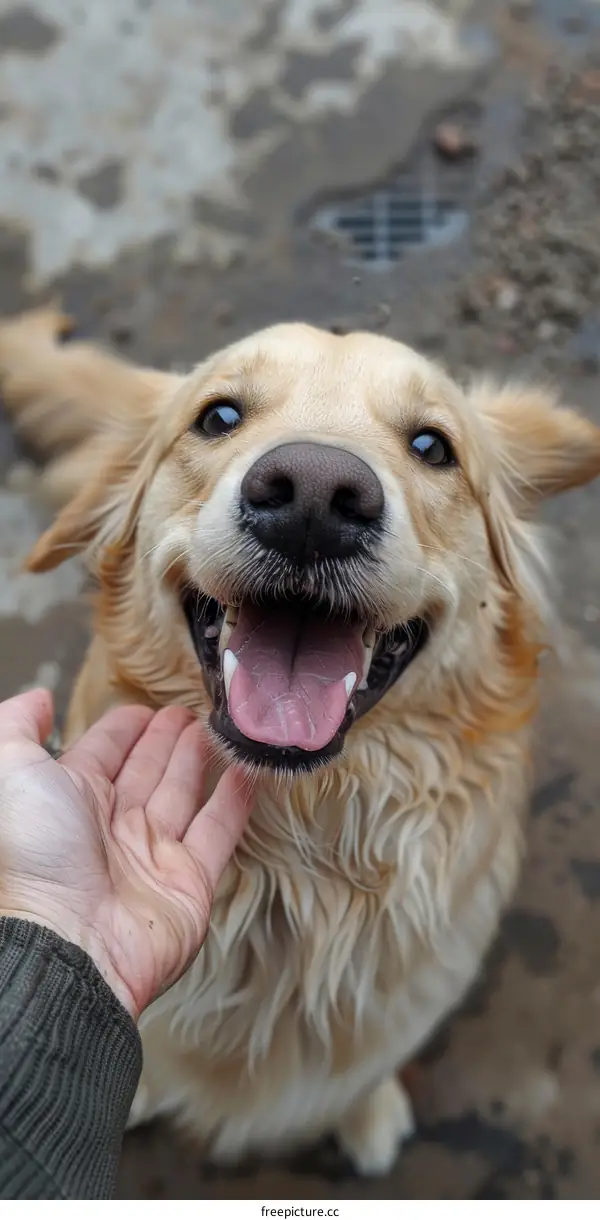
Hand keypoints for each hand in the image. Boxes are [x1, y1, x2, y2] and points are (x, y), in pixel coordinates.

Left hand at [0, 690, 254, 1019]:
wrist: (70, 943)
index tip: (146, 707)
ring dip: (200, 762)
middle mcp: (111, 828)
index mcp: (69, 802)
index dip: (124, 728)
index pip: (103, 754)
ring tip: (219, 731)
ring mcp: (152, 856)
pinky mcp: (189, 883)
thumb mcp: (8, 772)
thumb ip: (15, 726)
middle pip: (147, 772)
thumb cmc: (35, 859)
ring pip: (182, 796)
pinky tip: (245, 774)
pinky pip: (216, 833)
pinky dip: (234, 802)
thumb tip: (39, 698)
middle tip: (191, 713)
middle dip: (167, 740)